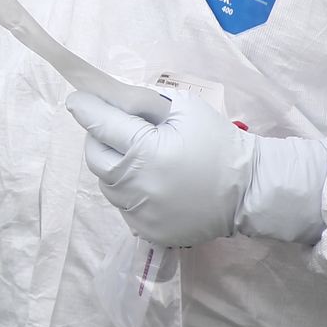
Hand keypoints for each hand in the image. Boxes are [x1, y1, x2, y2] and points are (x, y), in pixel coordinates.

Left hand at [68, 90, 326, 246]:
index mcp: (143, 150)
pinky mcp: (148, 231)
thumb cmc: (218, 142)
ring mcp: (139, 213)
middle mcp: (134, 185)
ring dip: (112, 166)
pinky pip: (123, 207)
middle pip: (94, 157)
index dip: (85, 108)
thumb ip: (142, 100)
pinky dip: (128, 191)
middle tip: (111, 128)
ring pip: (106, 183)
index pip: (100, 125)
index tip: (76, 100)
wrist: (249, 189)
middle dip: (98, 137)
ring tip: (136, 156)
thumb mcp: (184, 108)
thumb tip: (109, 95)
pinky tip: (149, 182)